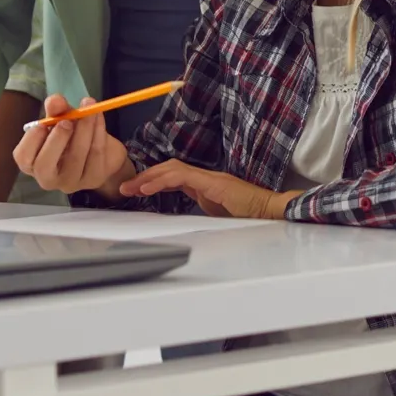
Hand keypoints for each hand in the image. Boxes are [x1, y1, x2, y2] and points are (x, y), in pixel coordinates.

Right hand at [13, 96, 131, 197]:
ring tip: (89, 109)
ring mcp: (71, 182)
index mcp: (33, 162)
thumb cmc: (72, 135)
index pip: (23, 158)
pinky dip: (98, 131)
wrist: (103, 149)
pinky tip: (98, 116)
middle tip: (67, 121)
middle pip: (44, 166)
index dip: (31, 141)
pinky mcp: (93, 179)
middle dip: (56, 140)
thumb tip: (55, 101)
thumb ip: (56, 109)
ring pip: (76, 157)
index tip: (42, 123)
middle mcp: (49, 178)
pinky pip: (95, 153)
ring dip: (84, 128)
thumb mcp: (62, 118)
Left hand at [121, 160, 296, 219]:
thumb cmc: (247, 217)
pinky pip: (182, 176)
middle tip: (125, 188)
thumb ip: (199, 214)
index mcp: (203, 185)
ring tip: (132, 187)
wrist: (270, 213)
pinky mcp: (213, 182)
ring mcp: (208, 178)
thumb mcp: (215, 218)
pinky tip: (149, 187)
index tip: (135, 190)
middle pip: (168, 169)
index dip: (153, 181)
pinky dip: (163, 179)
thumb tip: (180, 226)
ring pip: (172, 169)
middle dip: (145, 177)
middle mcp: (204, 178)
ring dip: (149, 177)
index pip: (172, 176)